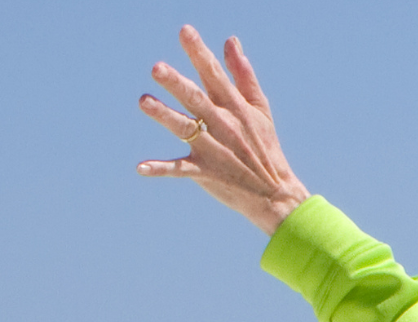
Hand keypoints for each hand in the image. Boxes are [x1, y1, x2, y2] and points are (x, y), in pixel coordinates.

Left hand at [134, 25, 309, 234]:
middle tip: (157, 68)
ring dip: (165, 115)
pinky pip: (180, 170)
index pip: (214, 75)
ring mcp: (213, 149)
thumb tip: (230, 41)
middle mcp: (223, 125)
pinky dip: (161, 169)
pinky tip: (141, 168)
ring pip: (185, 129)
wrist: (275, 194)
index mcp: (234, 107)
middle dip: (177, 83)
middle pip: (196, 99)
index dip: (199, 53)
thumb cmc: (265, 148)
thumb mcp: (260, 109)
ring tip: (144, 102)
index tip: (185, 31)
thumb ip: (243, 74)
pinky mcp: (205, 172)